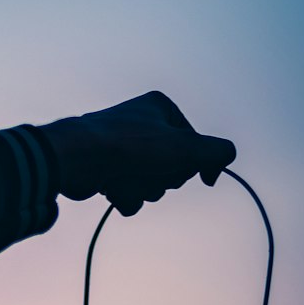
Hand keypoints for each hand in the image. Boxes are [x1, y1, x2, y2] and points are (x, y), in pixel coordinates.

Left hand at [39, 91, 235, 215]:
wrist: (78, 160)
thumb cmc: (131, 147)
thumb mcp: (185, 147)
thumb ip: (217, 152)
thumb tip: (226, 157)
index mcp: (161, 108)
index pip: (196, 145)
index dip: (199, 166)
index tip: (208, 181)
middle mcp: (142, 124)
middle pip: (173, 167)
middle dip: (164, 179)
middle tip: (150, 171)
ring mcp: (123, 147)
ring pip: (151, 184)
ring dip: (143, 189)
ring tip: (126, 178)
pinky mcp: (107, 169)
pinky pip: (130, 194)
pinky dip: (125, 196)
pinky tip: (112, 187)